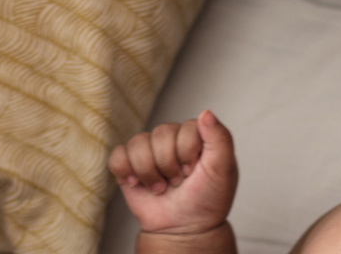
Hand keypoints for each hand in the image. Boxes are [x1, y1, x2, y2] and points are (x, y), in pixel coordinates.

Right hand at [109, 110, 237, 235]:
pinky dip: (125, 171)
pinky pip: (118, 156)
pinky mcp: (129, 165)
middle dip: (169, 164)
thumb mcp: (223, 170)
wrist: (185, 229)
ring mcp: (148, 151)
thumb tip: (205, 112)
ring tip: (161, 187)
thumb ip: (220, 139)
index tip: (194, 172)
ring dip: (149, 172)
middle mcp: (171, 139)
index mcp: (194, 136)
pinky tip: (137, 184)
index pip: (185, 128)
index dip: (187, 153)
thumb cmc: (207, 200)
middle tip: (178, 182)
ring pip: (138, 144)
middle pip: (160, 134)